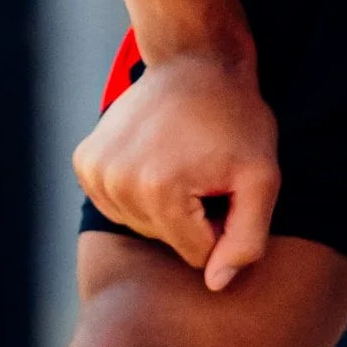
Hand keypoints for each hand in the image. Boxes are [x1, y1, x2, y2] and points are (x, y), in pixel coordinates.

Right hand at [74, 52, 279, 289]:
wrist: (194, 61)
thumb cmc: (236, 120)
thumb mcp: (262, 178)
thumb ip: (247, 239)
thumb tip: (214, 284)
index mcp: (159, 191)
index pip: (197, 252)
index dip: (220, 223)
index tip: (225, 185)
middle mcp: (116, 183)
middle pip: (166, 241)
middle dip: (193, 216)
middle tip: (204, 169)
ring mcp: (94, 172)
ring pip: (141, 227)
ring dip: (166, 206)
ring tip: (181, 161)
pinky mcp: (85, 164)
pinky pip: (118, 207)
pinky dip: (141, 193)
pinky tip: (157, 160)